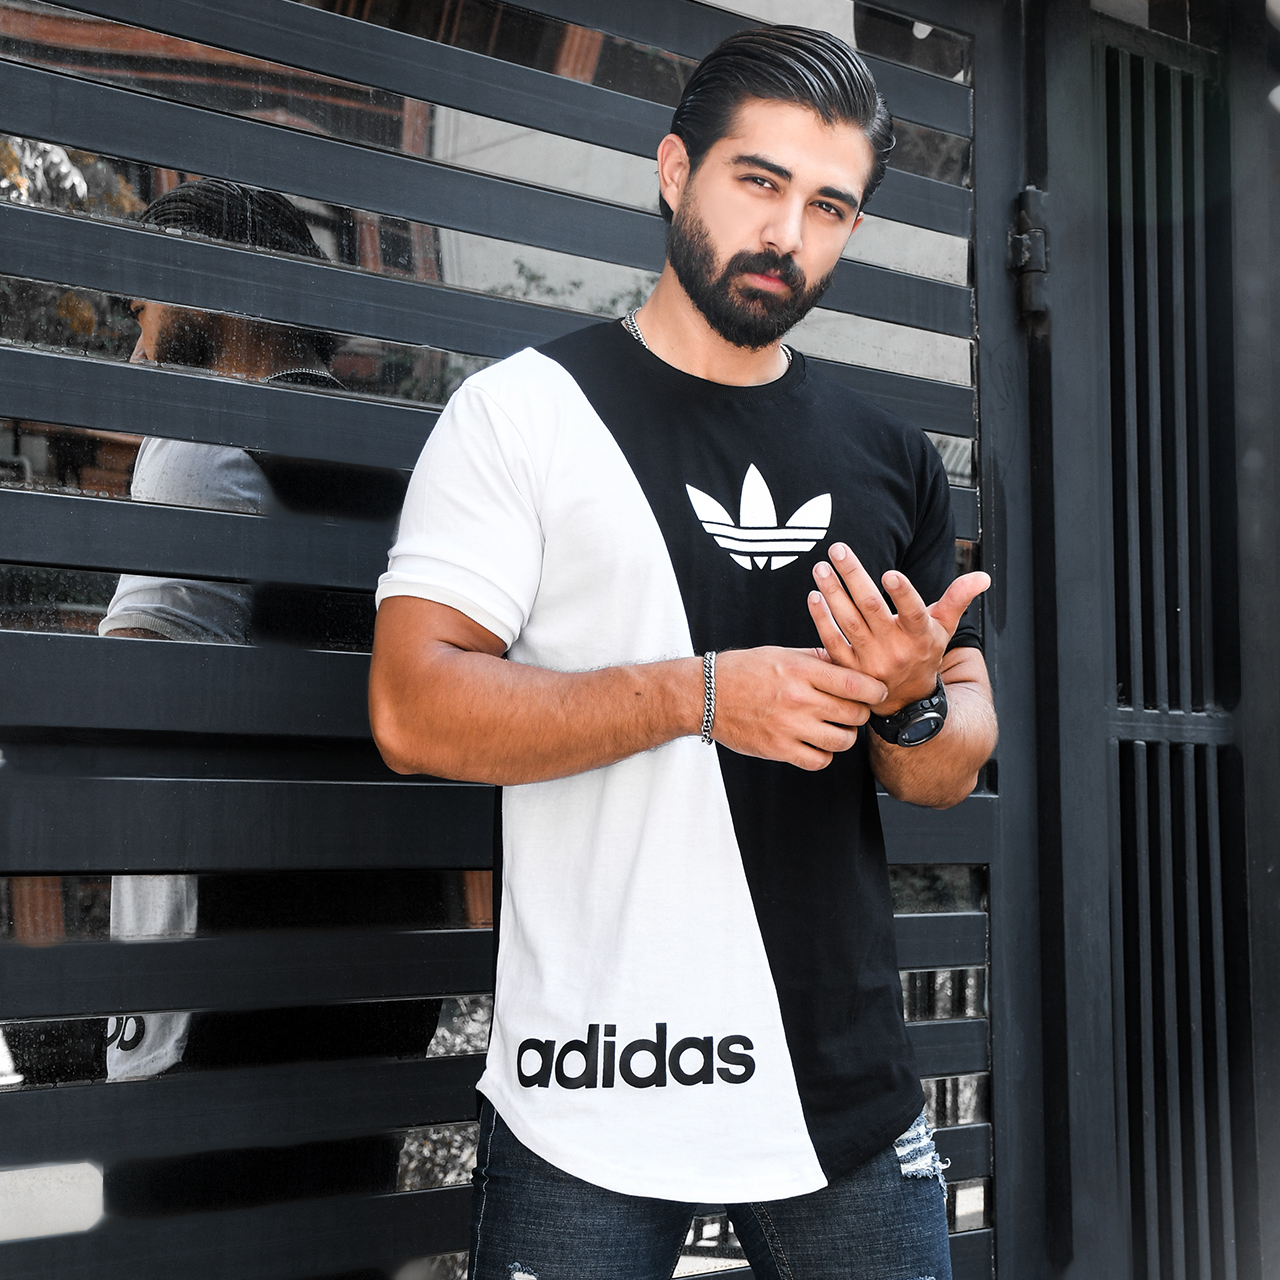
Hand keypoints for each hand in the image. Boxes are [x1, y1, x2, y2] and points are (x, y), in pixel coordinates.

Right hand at [711, 646, 887, 770]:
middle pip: (854, 714)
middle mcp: (798, 699)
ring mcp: (789, 727)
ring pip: (841, 741)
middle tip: (853, 710)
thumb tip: (847, 661)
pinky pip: (819, 760)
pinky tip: (817, 744)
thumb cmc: (742, 671)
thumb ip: (816, 659)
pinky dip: (824, 755)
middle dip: (860, 713)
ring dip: (845, 736)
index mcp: (801, 671)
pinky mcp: (778, 749)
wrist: (705, 695)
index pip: (855, 683)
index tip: (877, 692)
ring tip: (836, 728)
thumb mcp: (780, 654)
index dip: (875, 690)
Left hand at [807, 544, 989, 713]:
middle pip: (872, 608)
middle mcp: (895, 648)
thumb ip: (958, 598)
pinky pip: (832, 641)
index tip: (890, 573)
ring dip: (833, 592)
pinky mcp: (849, 669)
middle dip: (853, 576)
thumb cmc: (924, 653)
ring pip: (849, 622)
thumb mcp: (945, 627)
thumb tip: (984, 576)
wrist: (905, 700)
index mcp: (920, 636)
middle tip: (838, 550)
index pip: (913, 613)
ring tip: (821, 568)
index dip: (903, 594)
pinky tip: (814, 597)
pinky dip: (821, 619)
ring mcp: (870, 660)